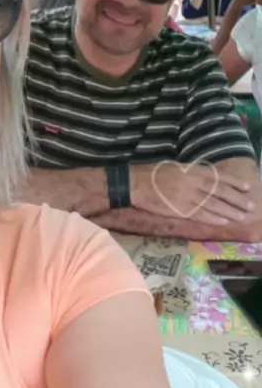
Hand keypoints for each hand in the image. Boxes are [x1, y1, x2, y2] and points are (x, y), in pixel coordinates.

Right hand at [130, 162, 254, 225]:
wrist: (136, 183)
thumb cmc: (155, 173)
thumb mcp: (177, 167)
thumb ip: (193, 173)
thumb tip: (210, 178)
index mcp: (192, 170)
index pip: (219, 176)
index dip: (234, 182)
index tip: (247, 187)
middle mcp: (193, 182)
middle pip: (220, 191)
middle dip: (237, 199)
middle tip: (250, 205)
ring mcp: (187, 196)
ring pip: (214, 204)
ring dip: (230, 210)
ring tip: (242, 215)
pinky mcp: (181, 209)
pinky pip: (201, 214)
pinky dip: (214, 218)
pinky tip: (225, 221)